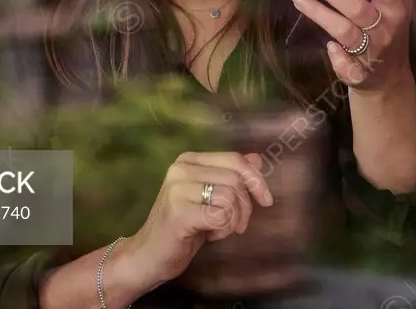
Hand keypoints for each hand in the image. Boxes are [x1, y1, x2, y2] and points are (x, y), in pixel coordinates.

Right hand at [115, 152, 273, 291]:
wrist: (150, 255)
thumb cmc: (184, 227)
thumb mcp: (210, 198)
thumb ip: (230, 176)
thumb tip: (257, 159)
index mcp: (189, 160)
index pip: (234, 160)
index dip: (256, 179)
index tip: (266, 200)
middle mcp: (181, 169)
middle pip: (235, 179)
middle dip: (246, 207)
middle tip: (238, 226)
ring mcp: (177, 189)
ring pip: (230, 197)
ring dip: (233, 221)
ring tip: (218, 230)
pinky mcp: (178, 212)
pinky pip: (220, 216)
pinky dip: (222, 230)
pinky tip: (208, 235)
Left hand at [292, 0, 415, 90]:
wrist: (390, 79)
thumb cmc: (392, 32)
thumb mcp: (403, 5)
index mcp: (396, 9)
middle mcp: (384, 29)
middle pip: (358, 8)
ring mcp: (371, 52)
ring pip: (345, 32)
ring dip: (320, 15)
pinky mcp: (359, 73)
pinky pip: (348, 67)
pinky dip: (338, 58)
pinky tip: (327, 46)